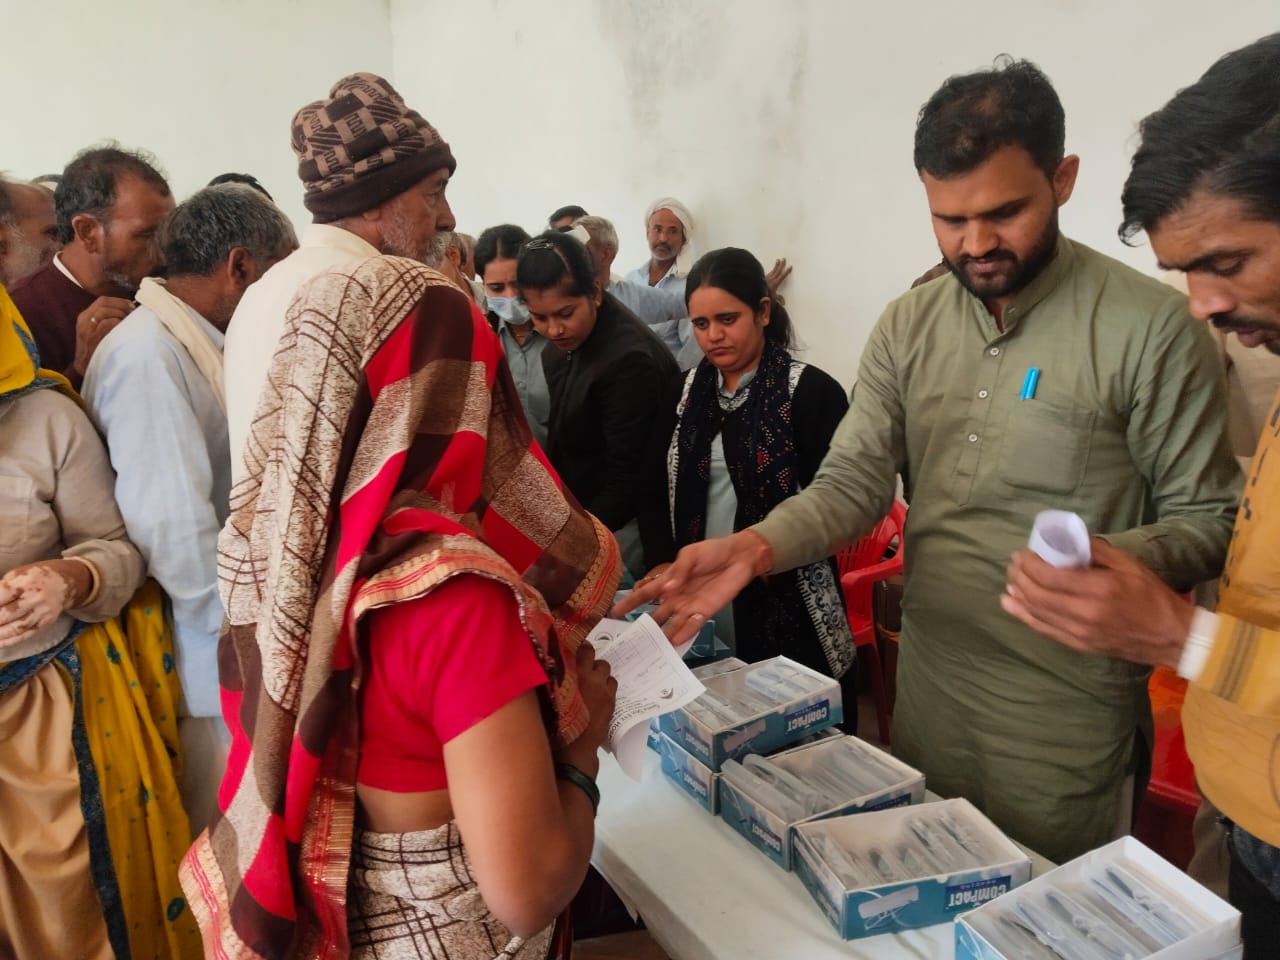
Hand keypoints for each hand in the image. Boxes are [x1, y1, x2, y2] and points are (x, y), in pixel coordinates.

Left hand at [0, 559, 91, 647]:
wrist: (65, 583)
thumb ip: (1, 588)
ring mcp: (42, 612)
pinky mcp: (45, 623)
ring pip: (15, 628)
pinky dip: (10, 641)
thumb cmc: (36, 576)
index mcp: (25, 582)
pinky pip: (26, 635)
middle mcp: (35, 599)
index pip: (0, 596)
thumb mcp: (17, 574)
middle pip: (5, 615)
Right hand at [73, 297, 134, 375]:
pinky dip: (118, 323)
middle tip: (133, 313)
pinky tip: (124, 329)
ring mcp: (87, 329)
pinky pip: (107, 323)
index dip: (119, 301)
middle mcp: (84, 320)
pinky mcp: (92, 338)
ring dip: (121, 314)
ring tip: (129, 321)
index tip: (131, 306)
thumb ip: (107, 320)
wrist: (83, 368)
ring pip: (105, 311)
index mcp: (85, 317)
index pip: (103, 300)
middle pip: (104, 302)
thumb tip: (129, 312)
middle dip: (122, 305)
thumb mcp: (96, 331)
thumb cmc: (96, 349)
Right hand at [557, 641, 615, 775]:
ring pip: (604, 666)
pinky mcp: (610, 698)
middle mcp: (585, 674)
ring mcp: (600, 686)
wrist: (572, 747)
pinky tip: (599, 693)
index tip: (570, 649)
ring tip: (591, 681)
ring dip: (598, 671)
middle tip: (582, 666)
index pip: (573, 646)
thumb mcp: (546, 695)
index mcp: (567, 671)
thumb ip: (549, 678)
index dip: (573, 645)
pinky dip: (606, 684)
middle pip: (591, 652)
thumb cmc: (553, 722)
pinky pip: (612, 682)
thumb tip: (548, 665)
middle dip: (587, 656)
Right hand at [612, 530, 769, 644]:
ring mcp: (690, 606)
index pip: (645, 593)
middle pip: (656, 615)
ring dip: (663, 636)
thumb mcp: (690, 555)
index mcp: (669, 581)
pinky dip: (684, 634)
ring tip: (652, 650)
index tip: (614, 612)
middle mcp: (676, 597)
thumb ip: (679, 571)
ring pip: (672, 625)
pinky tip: (675, 643)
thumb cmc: (712, 552)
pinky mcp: (705, 612)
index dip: (630, 602)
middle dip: (645, 627)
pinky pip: (692, 626)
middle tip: (631, 641)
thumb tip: (667, 588)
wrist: (739, 557)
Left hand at [765, 258, 791, 299]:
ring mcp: (766, 278)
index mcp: (775, 283)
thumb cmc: (764, 297)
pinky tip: (771, 270)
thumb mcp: (772, 300)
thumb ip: (778, 299)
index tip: (790, 266)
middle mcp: (771, 279)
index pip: (782, 276)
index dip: (787, 271)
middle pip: (777, 270)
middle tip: (784, 259)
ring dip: (776, 265)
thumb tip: (783, 303)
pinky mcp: (762, 279)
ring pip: (772, 270)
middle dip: (782, 265)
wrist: (754, 294)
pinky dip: (771, 270)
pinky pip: (768, 273)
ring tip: (778, 260)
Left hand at [1000, 538, 1192, 668]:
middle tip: (1013, 563)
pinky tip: (1011, 603)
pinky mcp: (1078, 645)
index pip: (1049, 577)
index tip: (1021, 553)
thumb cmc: (1152, 596)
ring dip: (1017, 594)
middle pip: (1037, 594)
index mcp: (1098, 590)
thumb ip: (1095, 551)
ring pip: (1035, 612)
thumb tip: (1066, 538)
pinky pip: (1043, 629)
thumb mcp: (1128, 565)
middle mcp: (1084, 614)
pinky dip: (1023, 615)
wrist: (1170, 637)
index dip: (1029, 564)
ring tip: (1010, 579)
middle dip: (1019, 576)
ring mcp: (1079, 633)